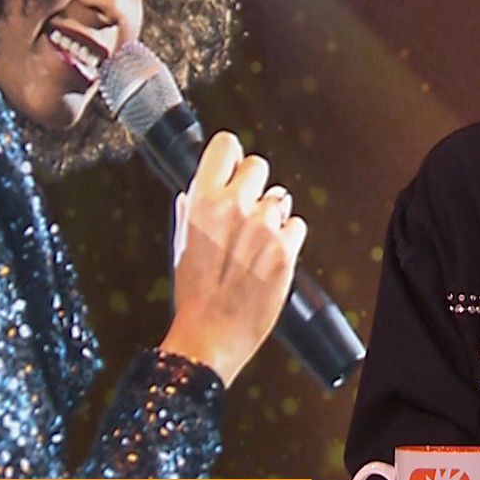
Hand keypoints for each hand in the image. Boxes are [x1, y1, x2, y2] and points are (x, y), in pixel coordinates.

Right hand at [160, 131, 306, 385]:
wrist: (212, 334)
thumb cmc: (194, 295)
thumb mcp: (181, 245)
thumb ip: (190, 212)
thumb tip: (192, 192)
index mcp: (202, 201)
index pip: (226, 145)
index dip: (231, 157)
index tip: (233, 167)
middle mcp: (234, 207)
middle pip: (259, 165)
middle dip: (254, 186)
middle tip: (246, 211)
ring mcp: (263, 227)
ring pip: (281, 198)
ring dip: (273, 215)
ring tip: (256, 244)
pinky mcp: (286, 249)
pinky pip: (297, 225)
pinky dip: (288, 238)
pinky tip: (270, 257)